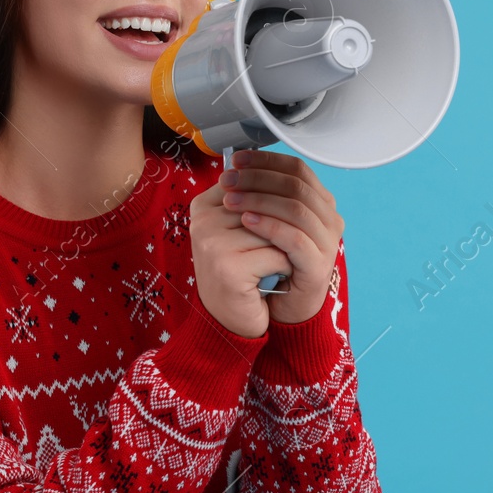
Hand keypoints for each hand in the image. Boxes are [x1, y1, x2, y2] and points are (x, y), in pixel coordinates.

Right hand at [187, 176, 294, 338]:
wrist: (231, 318)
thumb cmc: (242, 271)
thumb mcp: (243, 230)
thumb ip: (256, 201)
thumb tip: (290, 174)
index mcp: (204, 204)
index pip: (254, 181)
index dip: (278, 200)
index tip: (276, 225)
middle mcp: (202, 220)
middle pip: (266, 204)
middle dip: (284, 226)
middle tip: (281, 248)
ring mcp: (211, 243)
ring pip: (274, 228)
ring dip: (286, 247)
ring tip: (274, 263)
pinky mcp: (227, 267)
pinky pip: (276, 254)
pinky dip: (284, 266)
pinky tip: (273, 278)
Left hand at [218, 149, 343, 324]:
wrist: (281, 307)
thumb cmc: (271, 262)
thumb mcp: (268, 222)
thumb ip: (263, 197)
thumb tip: (233, 168)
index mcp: (320, 203)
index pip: (297, 169)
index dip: (266, 161)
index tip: (236, 160)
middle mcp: (329, 219)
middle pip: (296, 185)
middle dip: (257, 178)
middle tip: (227, 180)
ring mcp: (327, 242)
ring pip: (296, 208)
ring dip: (259, 199)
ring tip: (230, 200)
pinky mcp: (318, 265)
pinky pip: (294, 238)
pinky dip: (269, 225)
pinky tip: (246, 220)